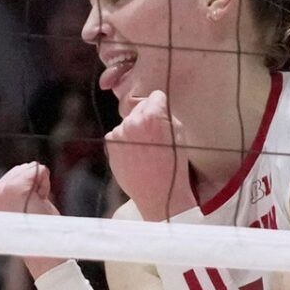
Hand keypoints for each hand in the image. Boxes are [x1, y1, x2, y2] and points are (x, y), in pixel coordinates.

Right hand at [0, 162, 64, 277]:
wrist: (41, 247)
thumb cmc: (32, 230)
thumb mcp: (16, 208)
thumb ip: (12, 190)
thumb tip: (25, 172)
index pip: (13, 176)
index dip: (25, 189)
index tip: (25, 209)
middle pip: (20, 170)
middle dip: (32, 186)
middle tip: (32, 208)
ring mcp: (1, 191)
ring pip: (28, 169)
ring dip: (38, 187)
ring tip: (35, 207)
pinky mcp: (15, 189)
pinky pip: (38, 170)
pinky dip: (44, 184)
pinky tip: (40, 202)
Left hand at [104, 89, 196, 220]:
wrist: (159, 194)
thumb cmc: (174, 165)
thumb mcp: (180, 134)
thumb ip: (167, 115)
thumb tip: (156, 104)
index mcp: (153, 116)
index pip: (156, 96)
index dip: (161, 107)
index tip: (164, 118)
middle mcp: (133, 121)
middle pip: (140, 107)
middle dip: (147, 117)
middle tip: (155, 137)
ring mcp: (119, 133)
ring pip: (129, 121)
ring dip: (135, 130)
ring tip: (145, 149)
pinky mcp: (110, 144)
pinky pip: (118, 135)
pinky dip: (125, 141)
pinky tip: (135, 155)